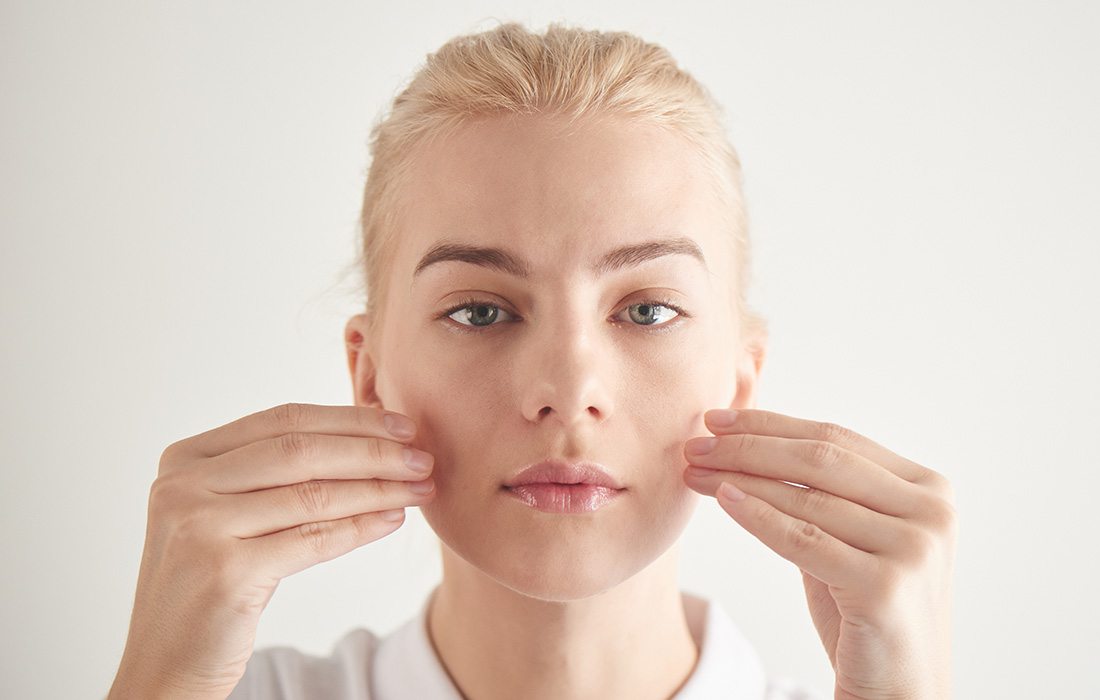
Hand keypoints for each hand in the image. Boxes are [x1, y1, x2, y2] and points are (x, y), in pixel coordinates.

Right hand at [109, 403, 435, 698]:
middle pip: (300, 452)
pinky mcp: (224, 571)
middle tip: (423, 456)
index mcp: (186, 459)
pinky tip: (393, 520)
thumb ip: (274, 474)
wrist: (168, 663)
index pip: (283, 421)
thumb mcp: (229, 513)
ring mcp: (199, 527)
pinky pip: (312, 540)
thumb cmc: (212, 583)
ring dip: (378, 488)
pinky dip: (360, 527)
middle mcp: (184, 485)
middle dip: (372, 450)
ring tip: (420, 487)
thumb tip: (368, 434)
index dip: (349, 419)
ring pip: (312, 495)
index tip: (402, 424)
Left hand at [682, 409, 956, 699]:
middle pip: (821, 460)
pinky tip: (723, 499)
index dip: (770, 425)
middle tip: (695, 443)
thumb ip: (818, 492)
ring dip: (740, 478)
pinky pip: (804, 540)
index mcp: (928, 488)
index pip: (836, 438)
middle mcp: (931, 512)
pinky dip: (757, 515)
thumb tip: (748, 438)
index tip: (716, 419)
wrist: (898, 693)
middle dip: (749, 447)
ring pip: (807, 498)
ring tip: (695, 472)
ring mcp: (914, 549)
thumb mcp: (847, 538)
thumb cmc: (865, 614)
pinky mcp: (886, 587)